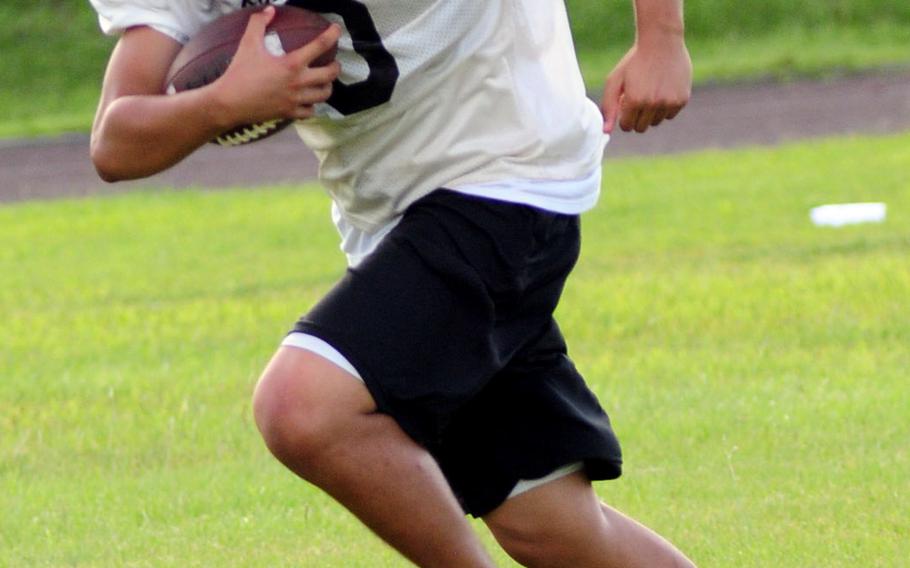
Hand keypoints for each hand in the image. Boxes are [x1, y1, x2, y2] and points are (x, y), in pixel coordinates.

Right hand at [212, 6, 341, 126]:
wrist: (229, 103)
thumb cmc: (239, 72)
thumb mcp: (248, 43)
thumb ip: (259, 23)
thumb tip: (270, 9)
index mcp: (292, 64)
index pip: (320, 45)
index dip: (332, 34)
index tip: (337, 30)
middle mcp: (298, 83)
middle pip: (330, 74)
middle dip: (335, 67)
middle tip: (334, 63)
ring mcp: (296, 100)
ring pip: (324, 95)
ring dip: (327, 87)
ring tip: (324, 83)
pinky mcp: (289, 113)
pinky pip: (310, 112)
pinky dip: (313, 106)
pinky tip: (309, 101)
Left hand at [601, 36, 691, 133]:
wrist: (662, 42)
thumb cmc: (634, 61)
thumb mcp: (615, 80)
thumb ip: (608, 106)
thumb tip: (605, 132)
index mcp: (634, 100)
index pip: (627, 126)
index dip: (624, 117)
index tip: (626, 104)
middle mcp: (652, 104)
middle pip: (641, 127)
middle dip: (636, 117)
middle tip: (638, 98)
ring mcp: (669, 102)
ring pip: (656, 122)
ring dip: (651, 112)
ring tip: (650, 91)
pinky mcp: (682, 99)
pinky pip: (670, 115)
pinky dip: (665, 107)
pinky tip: (663, 89)